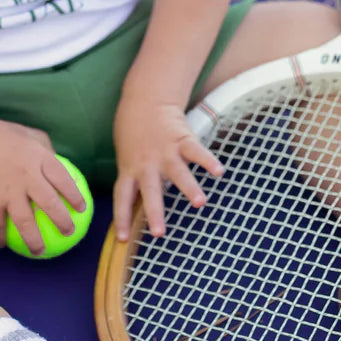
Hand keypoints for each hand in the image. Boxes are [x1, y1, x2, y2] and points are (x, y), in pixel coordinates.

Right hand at [0, 117, 87, 253]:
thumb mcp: (26, 133)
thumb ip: (43, 147)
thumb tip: (58, 159)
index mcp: (38, 157)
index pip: (64, 179)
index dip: (75, 195)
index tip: (82, 208)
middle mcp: (27, 175)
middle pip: (50, 204)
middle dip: (62, 222)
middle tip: (68, 232)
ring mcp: (8, 190)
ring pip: (26, 223)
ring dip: (34, 240)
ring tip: (39, 251)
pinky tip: (0, 245)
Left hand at [112, 96, 224, 241]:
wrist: (145, 100)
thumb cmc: (134, 134)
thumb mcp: (126, 158)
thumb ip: (133, 181)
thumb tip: (134, 210)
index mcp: (130, 170)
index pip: (122, 197)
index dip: (122, 218)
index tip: (123, 240)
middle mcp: (147, 164)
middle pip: (150, 191)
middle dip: (155, 212)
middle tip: (159, 233)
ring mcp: (165, 152)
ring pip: (177, 172)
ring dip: (188, 188)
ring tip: (200, 203)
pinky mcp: (182, 139)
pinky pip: (196, 151)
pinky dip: (207, 161)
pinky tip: (218, 171)